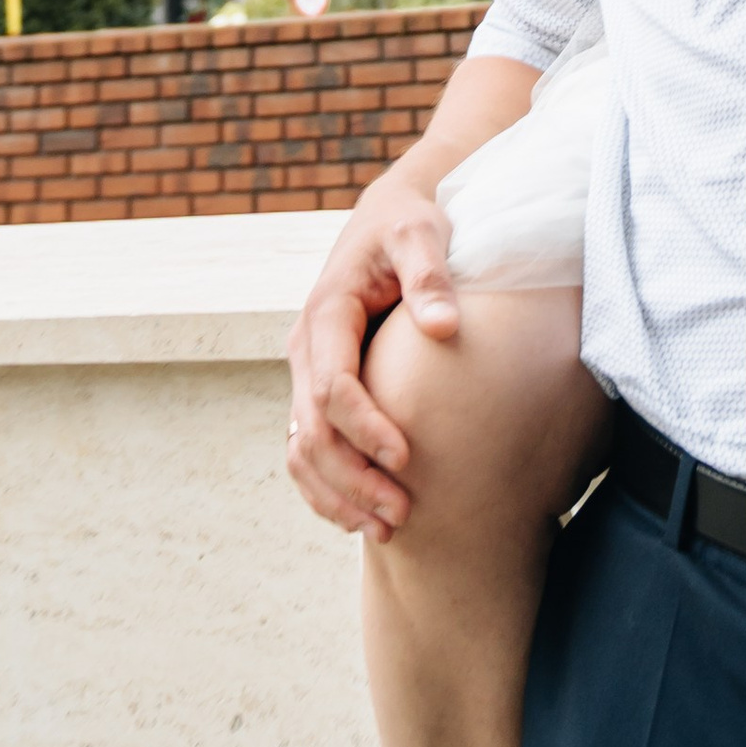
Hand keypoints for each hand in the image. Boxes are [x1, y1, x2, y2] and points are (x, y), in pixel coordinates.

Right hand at [284, 165, 457, 539]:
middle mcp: (307, 348)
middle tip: (402, 516)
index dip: (365, 428)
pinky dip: (326, 487)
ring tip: (385, 531)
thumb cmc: (411, 223)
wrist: (390, 215)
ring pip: (301, 449)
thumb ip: (430, 274)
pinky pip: (307, 448)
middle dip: (352, 479)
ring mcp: (308, 371)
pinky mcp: (320, 386)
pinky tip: (362, 517)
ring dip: (336, 495)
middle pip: (312, 431)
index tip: (406, 458)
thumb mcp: (421, 233)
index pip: (333, 386)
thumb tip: (444, 326)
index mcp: (326, 313)